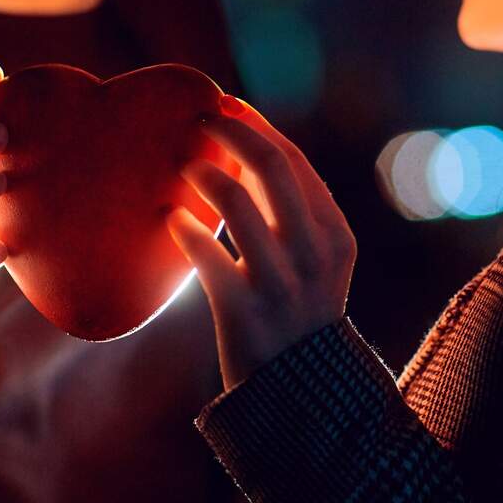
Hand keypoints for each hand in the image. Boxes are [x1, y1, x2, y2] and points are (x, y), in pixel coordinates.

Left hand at [166, 97, 355, 390]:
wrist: (299, 396)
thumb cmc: (297, 315)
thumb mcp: (315, 263)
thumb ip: (293, 214)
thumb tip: (245, 153)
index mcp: (334, 235)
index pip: (294, 160)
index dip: (255, 126)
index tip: (224, 106)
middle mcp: (314, 254)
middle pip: (271, 166)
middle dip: (229, 132)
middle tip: (198, 118)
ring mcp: (280, 284)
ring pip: (235, 203)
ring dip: (202, 175)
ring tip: (181, 169)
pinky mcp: (244, 313)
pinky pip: (205, 256)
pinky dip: (183, 229)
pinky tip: (169, 220)